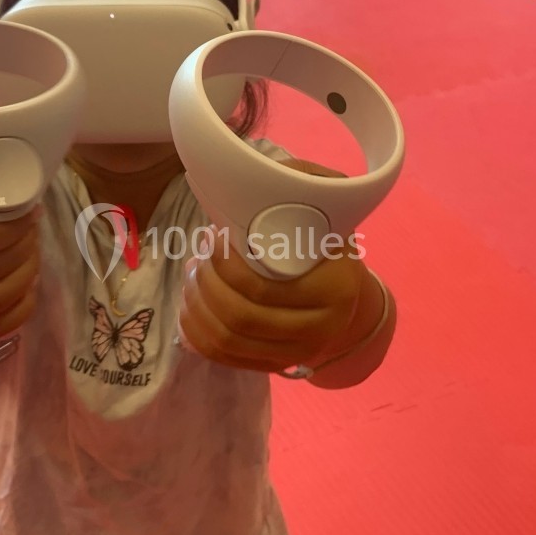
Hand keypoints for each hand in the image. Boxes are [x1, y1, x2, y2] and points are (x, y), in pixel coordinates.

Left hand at [177, 159, 367, 372]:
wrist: (346, 289)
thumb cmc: (326, 236)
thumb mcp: (325, 201)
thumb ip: (297, 179)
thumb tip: (247, 169)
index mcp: (336, 289)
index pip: (262, 289)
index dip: (224, 266)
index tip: (214, 238)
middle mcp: (322, 330)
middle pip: (239, 318)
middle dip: (204, 285)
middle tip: (198, 258)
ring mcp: (299, 354)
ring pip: (227, 341)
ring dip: (196, 308)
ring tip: (192, 277)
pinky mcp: (277, 365)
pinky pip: (225, 359)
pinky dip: (196, 335)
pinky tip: (189, 309)